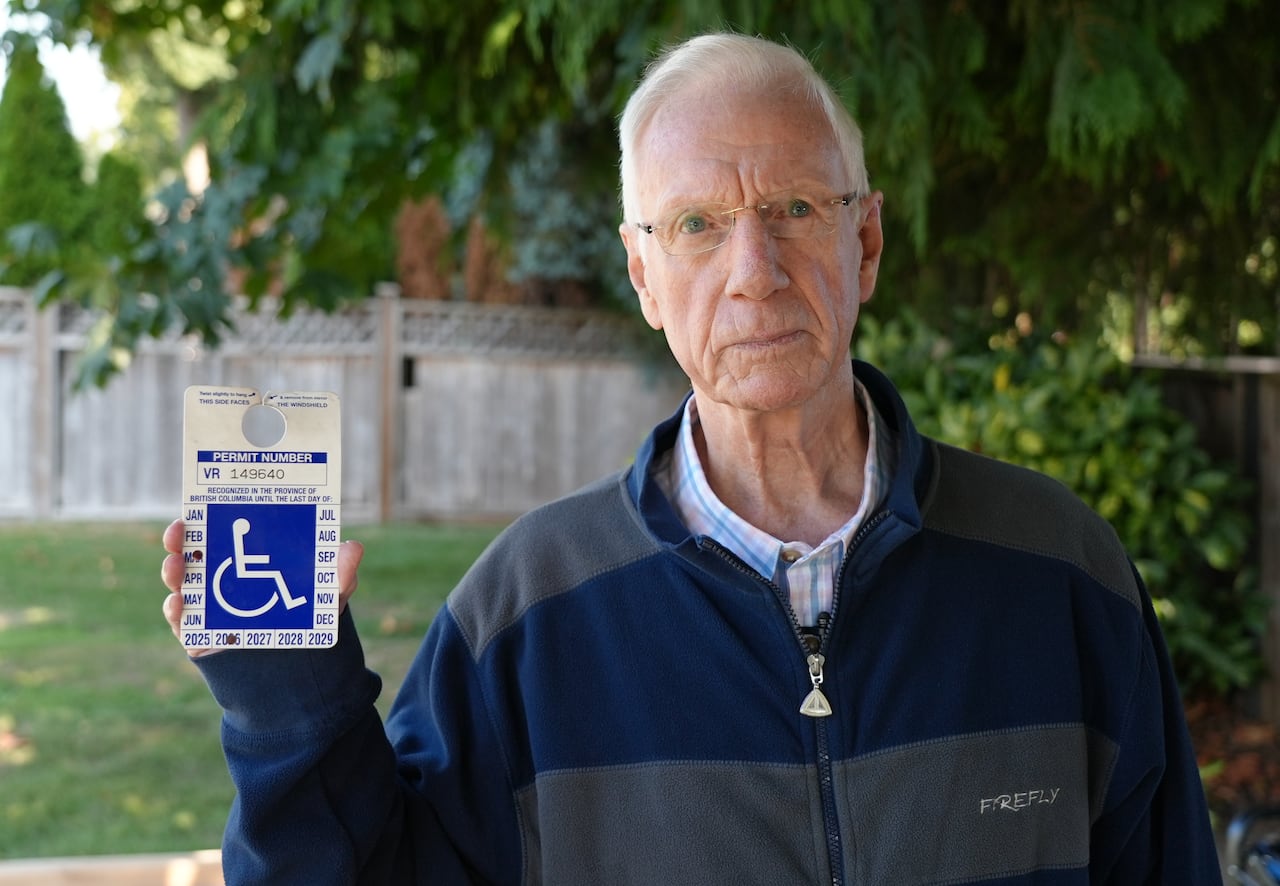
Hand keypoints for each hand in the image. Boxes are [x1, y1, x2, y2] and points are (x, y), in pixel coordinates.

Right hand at [160, 519, 364, 655]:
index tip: (194, 510)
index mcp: (247, 558)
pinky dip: (175, 612)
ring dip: (172, 573)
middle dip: (179, 541)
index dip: (204, 519)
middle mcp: (222, 577)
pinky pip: (182, 622)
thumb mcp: (330, 592)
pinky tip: (178, 604)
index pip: (220, 531)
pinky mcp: (201, 635)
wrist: (302, 664)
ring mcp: (209, 605)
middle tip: (178, 532)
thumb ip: (341, 572)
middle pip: (192, 553)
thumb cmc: (312, 614)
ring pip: (181, 584)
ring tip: (175, 567)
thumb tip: (353, 548)